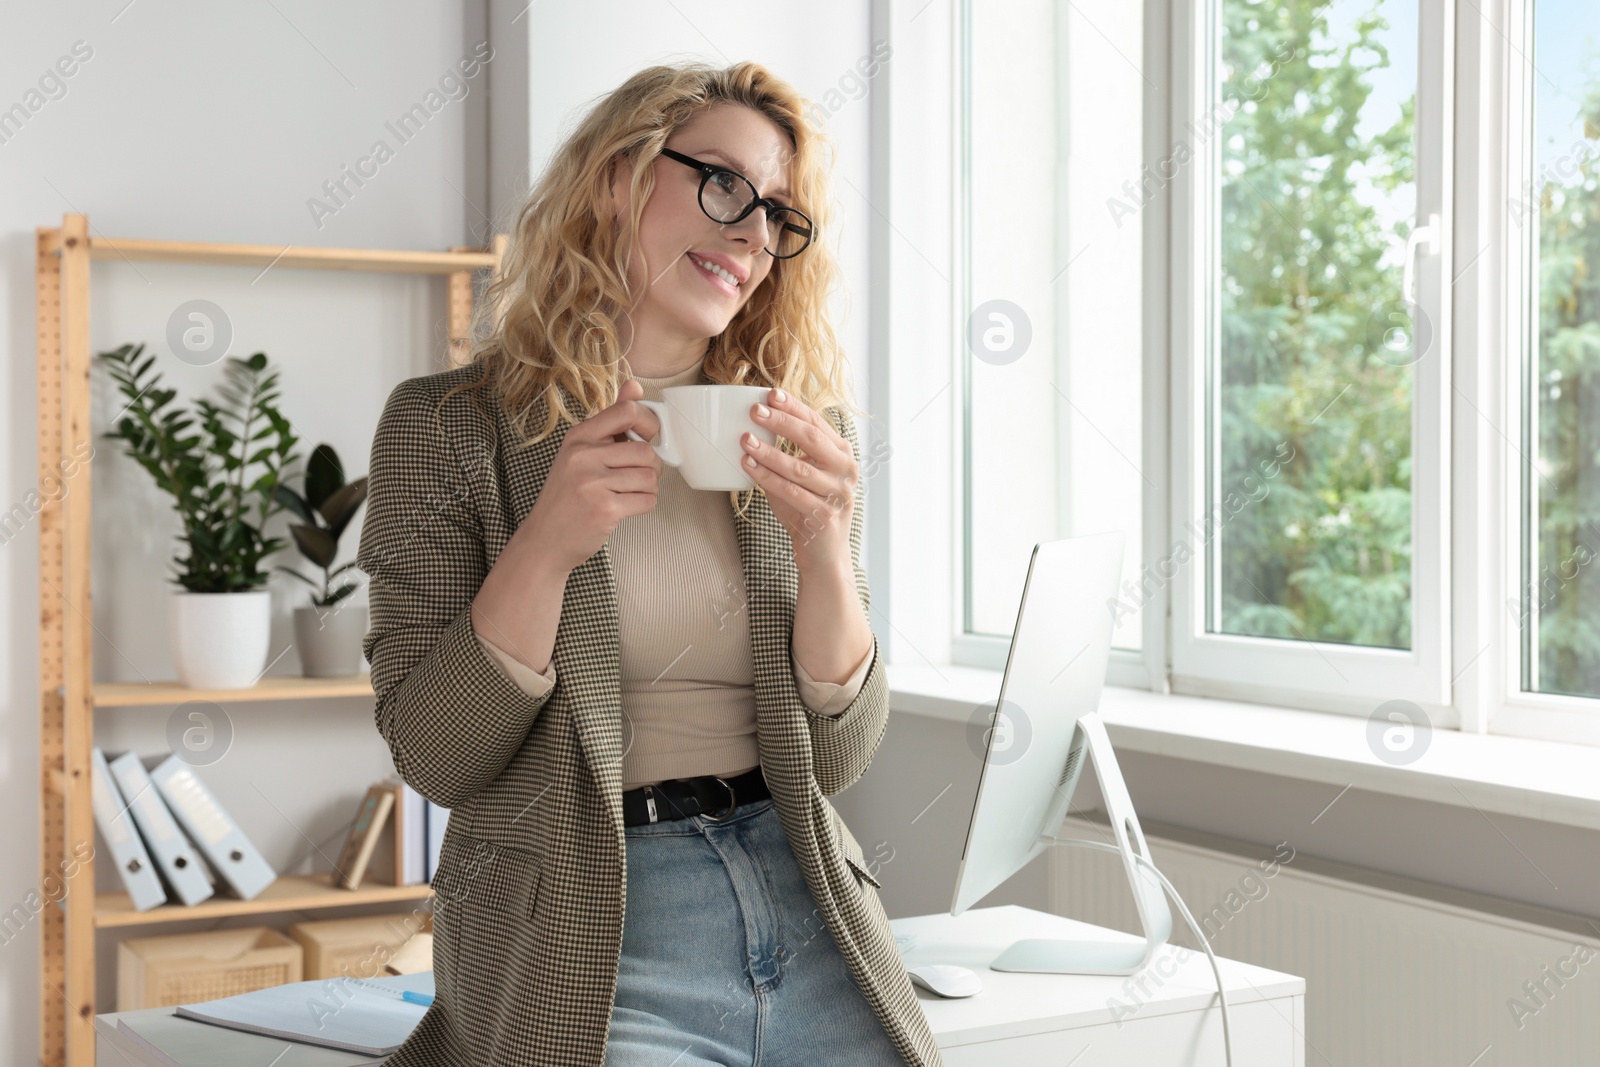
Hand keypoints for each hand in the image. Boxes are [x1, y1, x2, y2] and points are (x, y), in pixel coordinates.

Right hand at [521, 378, 663, 572]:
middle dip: (651, 466)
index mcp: (579, 437)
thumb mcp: (580, 452)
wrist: (544, 540)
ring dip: (648, 488)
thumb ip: (610, 421)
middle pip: (646, 451)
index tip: (646, 437)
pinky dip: (644, 505)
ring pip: (650, 477)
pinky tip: (626, 506)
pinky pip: (647, 500)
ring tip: (629, 492)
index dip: (648, 423)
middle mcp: (583, 456)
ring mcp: (593, 483)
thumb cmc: (566, 496)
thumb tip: (634, 386)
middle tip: (637, 475)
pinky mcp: (605, 510)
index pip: (627, 411)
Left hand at [741, 387, 856, 573]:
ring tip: (745, 440)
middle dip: (781, 422)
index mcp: (842, 454)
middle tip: (755, 411)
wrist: (824, 553)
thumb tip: (757, 426)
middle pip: (812, 439)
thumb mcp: (805, 475)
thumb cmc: (809, 508)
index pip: (817, 423)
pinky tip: (750, 466)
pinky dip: (767, 478)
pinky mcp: (824, 515)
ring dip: (769, 452)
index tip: (770, 394)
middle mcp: (846, 471)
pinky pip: (790, 492)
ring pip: (798, 467)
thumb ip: (791, 453)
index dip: (794, 407)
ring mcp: (838, 494)